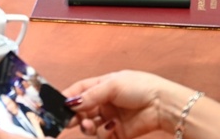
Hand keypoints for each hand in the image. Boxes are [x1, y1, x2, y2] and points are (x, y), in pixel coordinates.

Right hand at [64, 71, 179, 137]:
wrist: (163, 105)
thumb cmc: (140, 87)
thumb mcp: (112, 85)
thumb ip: (90, 96)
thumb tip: (70, 103)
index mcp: (102, 86)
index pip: (79, 91)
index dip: (68, 98)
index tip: (56, 106)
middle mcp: (104, 103)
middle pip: (82, 111)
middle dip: (74, 117)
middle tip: (67, 122)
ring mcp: (110, 118)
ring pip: (89, 126)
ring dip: (86, 127)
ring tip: (88, 126)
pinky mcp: (118, 133)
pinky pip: (102, 136)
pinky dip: (102, 134)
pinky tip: (110, 128)